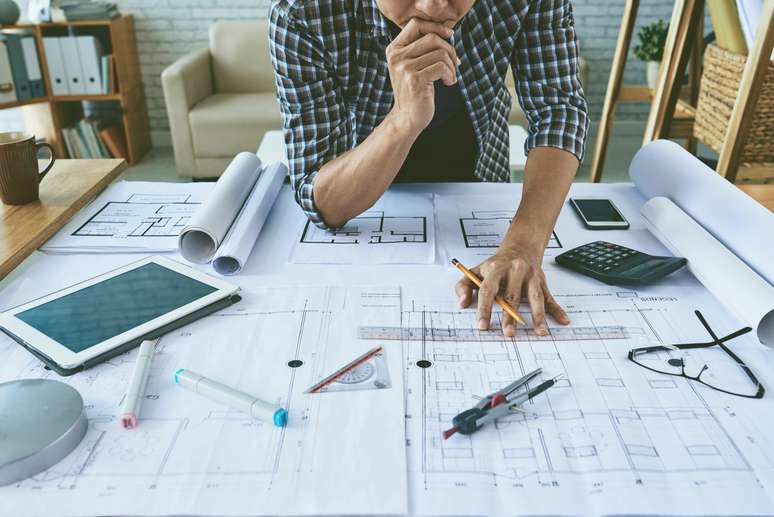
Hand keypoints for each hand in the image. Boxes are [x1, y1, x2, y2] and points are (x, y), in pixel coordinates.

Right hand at [385, 18, 459, 135]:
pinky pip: (441, 67)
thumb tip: (449, 33)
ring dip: (451, 66)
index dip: (436, 27)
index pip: (416, 24)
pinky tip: (448, 83)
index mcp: (394, 49)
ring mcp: (404, 68)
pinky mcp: (414, 80)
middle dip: (449, 50)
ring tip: (450, 76)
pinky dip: (450, 75)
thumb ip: (422, 48)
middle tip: (454, 64)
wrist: (407, 118)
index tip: (450, 36)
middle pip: (432, 38)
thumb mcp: (413, 65)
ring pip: (440, 53)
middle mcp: (396, 56)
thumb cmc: (415, 90)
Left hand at [454, 246, 570, 337]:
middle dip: (511, 316)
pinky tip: (563, 320)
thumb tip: (462, 304)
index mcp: (495, 269)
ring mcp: (531, 277)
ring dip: (538, 316)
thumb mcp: (475, 271)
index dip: (484, 308)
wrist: (520, 248)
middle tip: (509, 333)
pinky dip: (557, 310)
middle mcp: (515, 271)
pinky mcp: (542, 283)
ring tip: (540, 331)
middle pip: (512, 296)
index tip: (482, 325)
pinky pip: (550, 297)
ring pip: (535, 298)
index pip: (488, 290)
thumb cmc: (496, 265)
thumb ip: (463, 286)